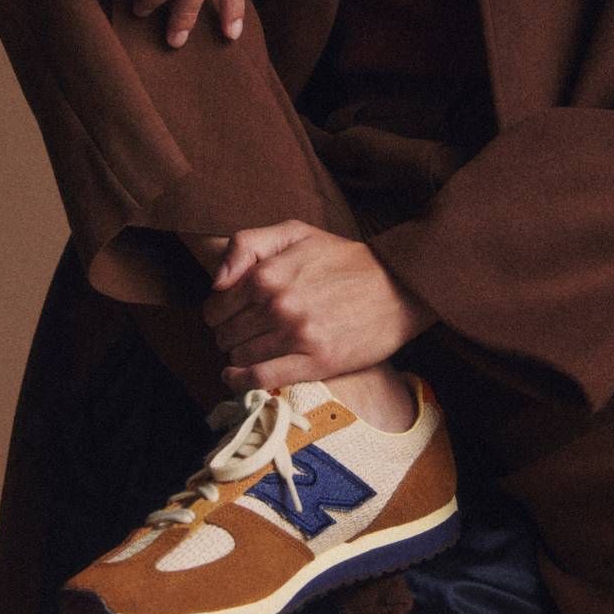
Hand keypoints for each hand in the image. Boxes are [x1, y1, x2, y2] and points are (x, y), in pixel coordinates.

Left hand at [201, 220, 435, 393]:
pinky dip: (241, 382)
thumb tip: (216, 281)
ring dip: (238, 356)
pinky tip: (237, 377)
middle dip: (228, 334)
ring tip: (251, 349)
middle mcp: (277, 305)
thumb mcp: (296, 232)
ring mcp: (296, 336)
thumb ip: (247, 244)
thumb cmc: (344, 259)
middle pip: (225, 334)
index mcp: (267, 274)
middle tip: (244, 332)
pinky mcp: (315, 362)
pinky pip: (260, 380)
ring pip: (240, 357)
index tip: (231, 314)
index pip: (216, 307)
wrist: (398, 286)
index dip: (219, 312)